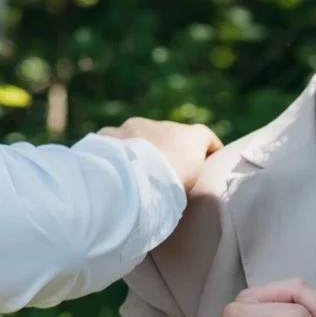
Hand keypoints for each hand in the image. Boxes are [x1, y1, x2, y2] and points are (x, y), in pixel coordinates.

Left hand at [103, 116, 221, 191]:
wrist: (128, 187)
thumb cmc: (168, 191)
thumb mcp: (193, 191)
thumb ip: (192, 180)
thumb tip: (186, 188)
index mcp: (192, 137)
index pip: (207, 140)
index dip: (207, 154)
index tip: (205, 168)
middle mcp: (164, 125)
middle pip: (170, 137)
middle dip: (167, 153)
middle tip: (161, 178)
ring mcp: (134, 126)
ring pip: (139, 137)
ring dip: (139, 152)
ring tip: (132, 177)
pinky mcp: (108, 134)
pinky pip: (113, 142)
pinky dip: (114, 154)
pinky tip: (111, 172)